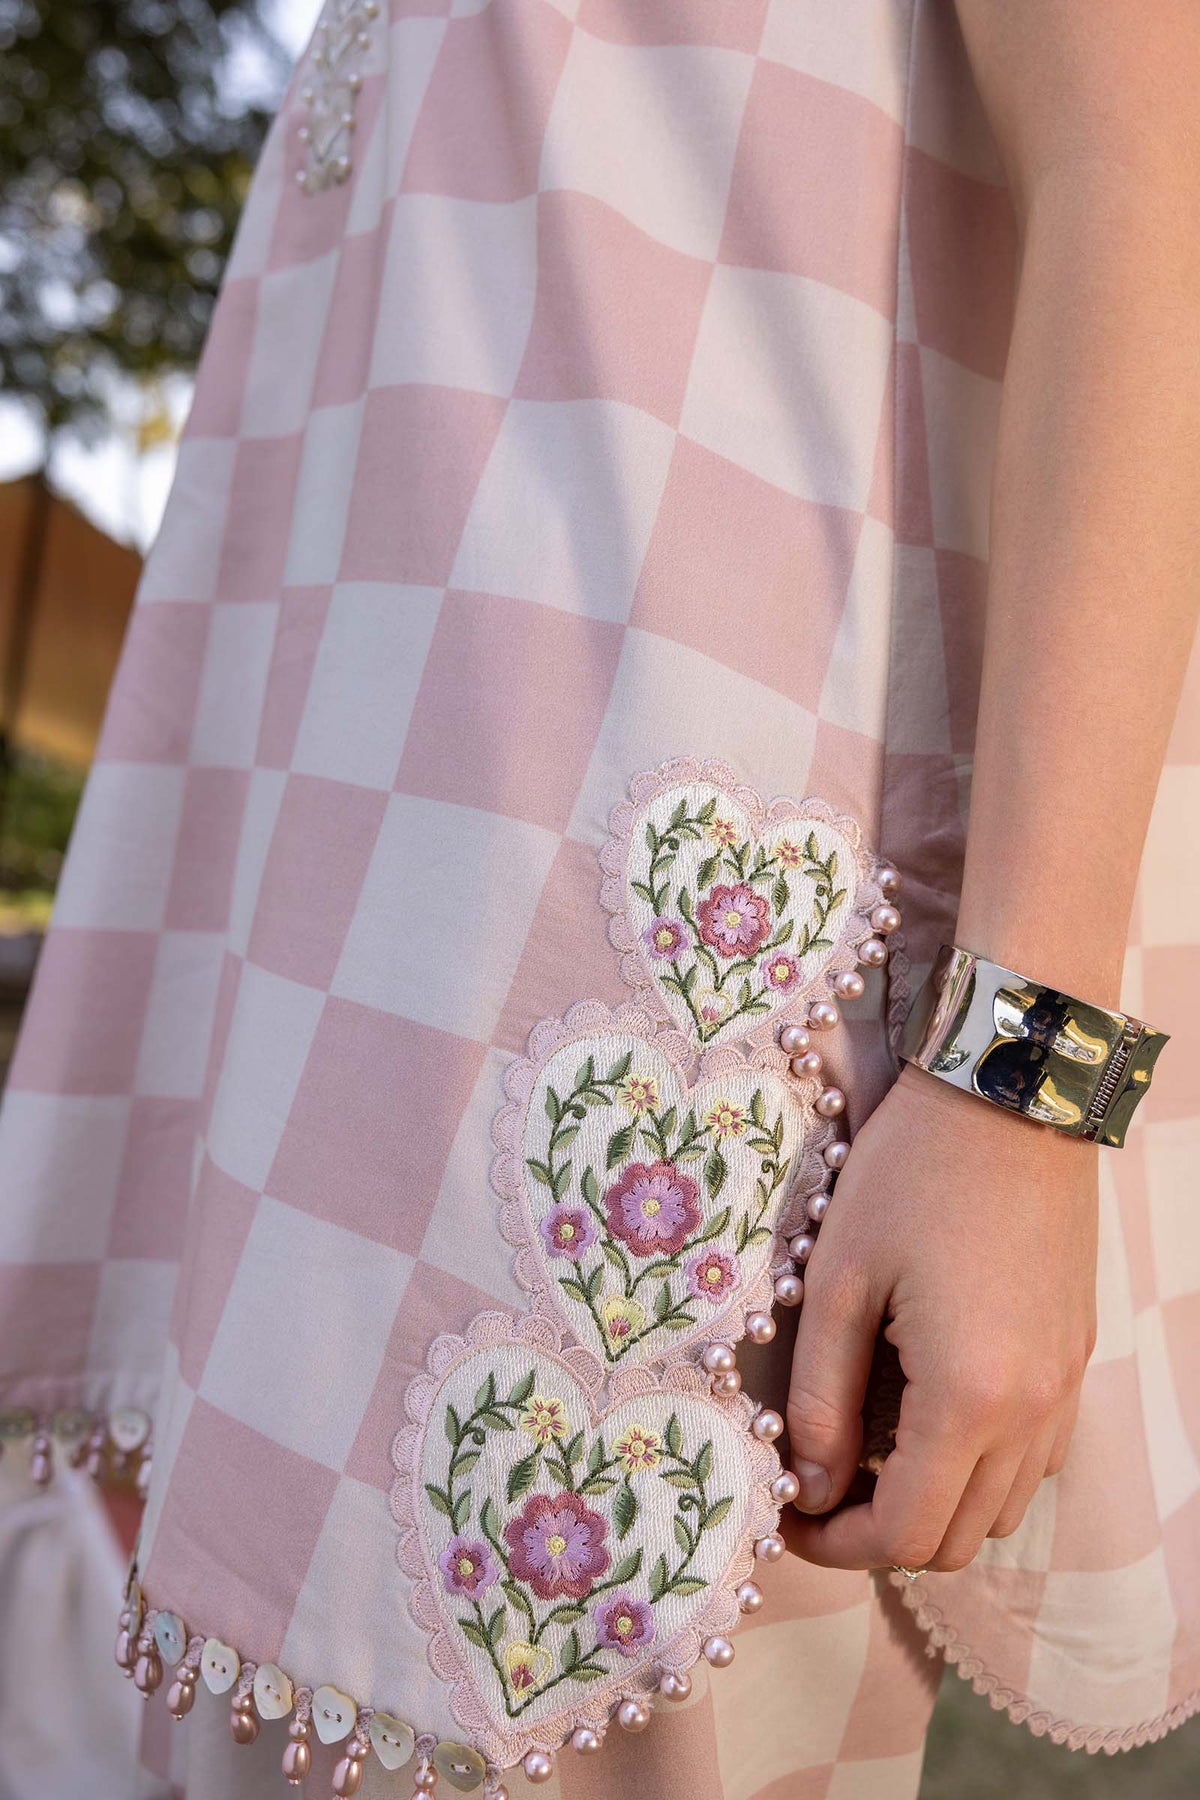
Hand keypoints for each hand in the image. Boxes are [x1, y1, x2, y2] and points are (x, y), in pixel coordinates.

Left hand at [786, 1062, 1098, 1570]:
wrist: (1009, 1095)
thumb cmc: (910, 1173)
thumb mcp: (838, 1280)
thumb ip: (819, 1397)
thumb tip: (807, 1484)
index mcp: (967, 1397)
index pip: (902, 1532)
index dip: (835, 1544)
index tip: (785, 1517)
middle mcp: (1031, 1410)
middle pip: (955, 1538)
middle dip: (878, 1533)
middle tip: (816, 1486)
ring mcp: (1064, 1386)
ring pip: (1000, 1507)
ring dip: (932, 1504)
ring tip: (866, 1452)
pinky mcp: (1075, 1357)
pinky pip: (1034, 1457)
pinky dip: (979, 1467)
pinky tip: (925, 1416)